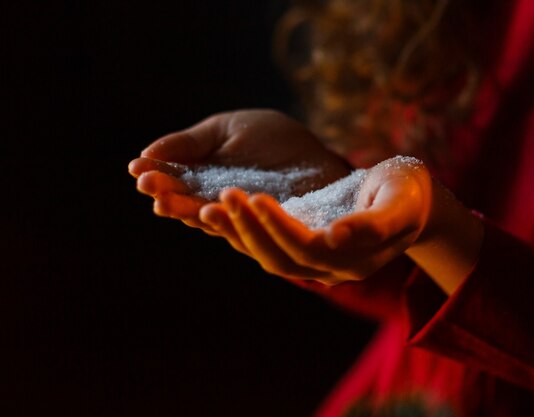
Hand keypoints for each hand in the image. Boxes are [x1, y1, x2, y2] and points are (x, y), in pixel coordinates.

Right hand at [128, 110, 350, 232]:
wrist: (317, 155)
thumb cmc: (272, 139)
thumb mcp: (228, 131)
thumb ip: (192, 143)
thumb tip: (146, 154)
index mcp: (204, 179)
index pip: (173, 182)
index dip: (155, 176)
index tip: (137, 169)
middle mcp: (216, 204)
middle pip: (186, 205)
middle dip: (166, 196)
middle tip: (149, 187)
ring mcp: (241, 220)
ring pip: (210, 221)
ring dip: (189, 212)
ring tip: (170, 203)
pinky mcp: (267, 232)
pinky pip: (244, 230)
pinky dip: (227, 222)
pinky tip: (210, 210)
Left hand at [198, 157, 432, 284]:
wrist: (409, 202)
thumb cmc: (408, 194)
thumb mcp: (399, 202)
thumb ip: (372, 224)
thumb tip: (335, 237)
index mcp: (354, 259)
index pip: (308, 248)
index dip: (280, 227)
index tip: (254, 197)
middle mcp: (330, 269)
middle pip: (279, 258)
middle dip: (249, 228)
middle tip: (224, 195)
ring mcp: (315, 263)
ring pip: (267, 256)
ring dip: (238, 233)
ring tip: (210, 206)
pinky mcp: (303, 249)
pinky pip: (266, 247)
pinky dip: (242, 233)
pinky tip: (220, 213)